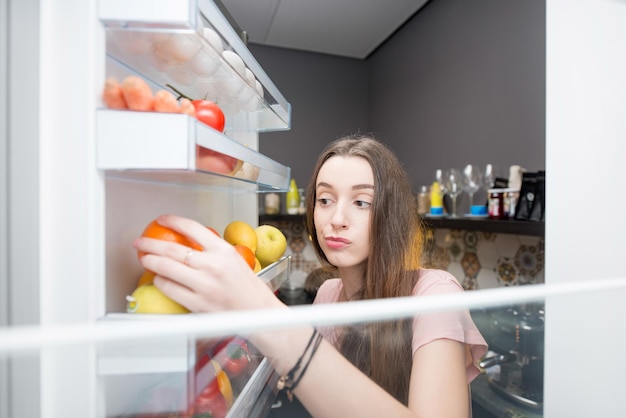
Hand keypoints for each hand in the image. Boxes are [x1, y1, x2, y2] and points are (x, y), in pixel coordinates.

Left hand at [133, 214, 283, 312]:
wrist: (257, 312)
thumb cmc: (248, 287)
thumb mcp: (235, 260)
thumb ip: (213, 251)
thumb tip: (188, 243)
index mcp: (224, 251)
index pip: (193, 228)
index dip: (173, 221)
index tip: (162, 219)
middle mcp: (213, 266)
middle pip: (172, 249)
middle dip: (151, 243)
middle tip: (141, 242)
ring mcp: (204, 285)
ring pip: (167, 268)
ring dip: (150, 261)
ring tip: (144, 258)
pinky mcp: (197, 303)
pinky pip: (170, 289)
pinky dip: (160, 282)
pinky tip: (158, 279)